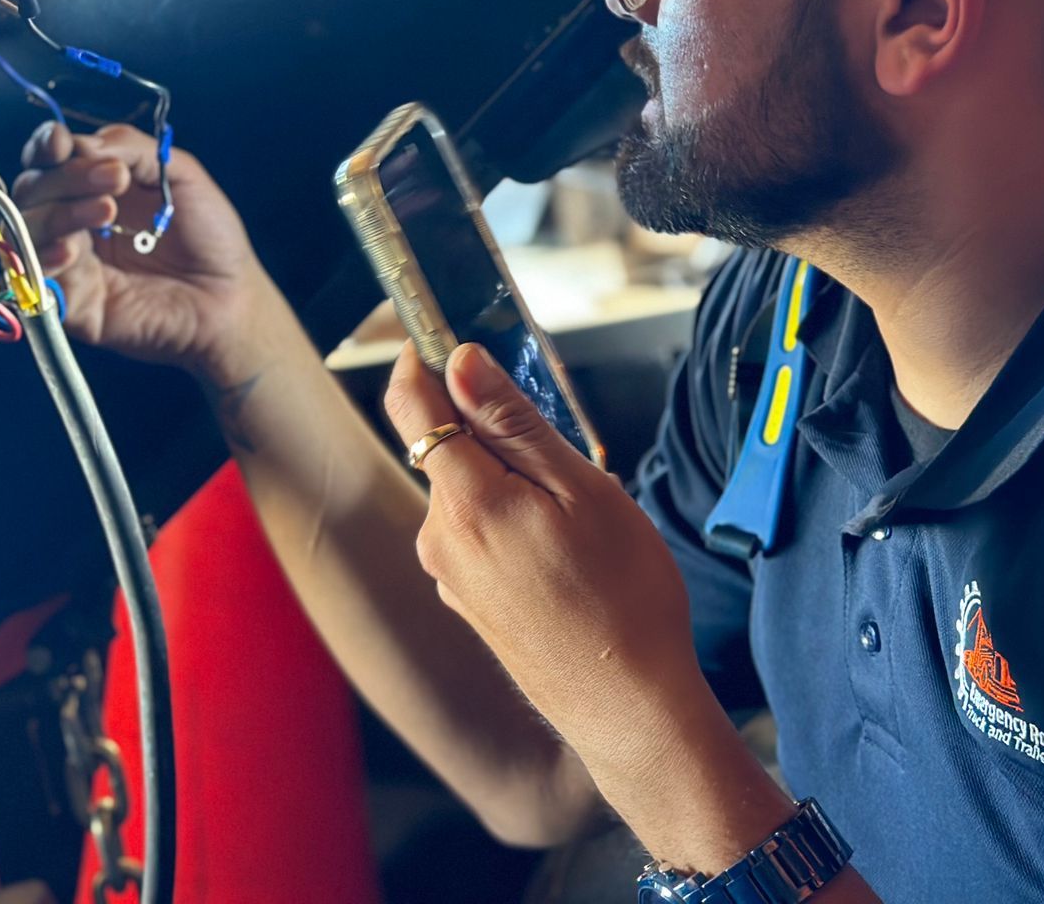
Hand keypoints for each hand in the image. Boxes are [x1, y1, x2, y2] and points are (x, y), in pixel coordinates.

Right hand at [11, 121, 276, 374]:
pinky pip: (34, 279)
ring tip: (106, 211)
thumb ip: (131, 148)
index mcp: (94, 186)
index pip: (47, 159)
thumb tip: (80, 143)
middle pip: (33, 190)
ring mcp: (68, 262)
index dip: (45, 147)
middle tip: (113, 179)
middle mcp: (73, 221)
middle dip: (66, 177)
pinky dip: (44, 259)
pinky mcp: (69, 304)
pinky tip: (72, 251)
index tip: (61, 143)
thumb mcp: (179, 173)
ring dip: (59, 213)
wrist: (230, 296)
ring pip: (26, 230)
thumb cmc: (210, 237)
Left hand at [381, 342, 794, 871]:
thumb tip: (461, 361)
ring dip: (509, 485)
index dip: (420, 360)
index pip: (413, 405)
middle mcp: (440, 538)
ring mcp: (449, 576)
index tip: (438, 334)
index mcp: (465, 501)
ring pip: (467, 495)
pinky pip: (478, 536)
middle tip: (563, 459)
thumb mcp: (581, 489)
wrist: (630, 708)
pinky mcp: (467, 602)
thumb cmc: (623, 597)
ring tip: (578, 524)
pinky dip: (512, 525)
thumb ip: (513, 422)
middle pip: (445, 450)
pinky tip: (564, 557)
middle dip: (492, 434)